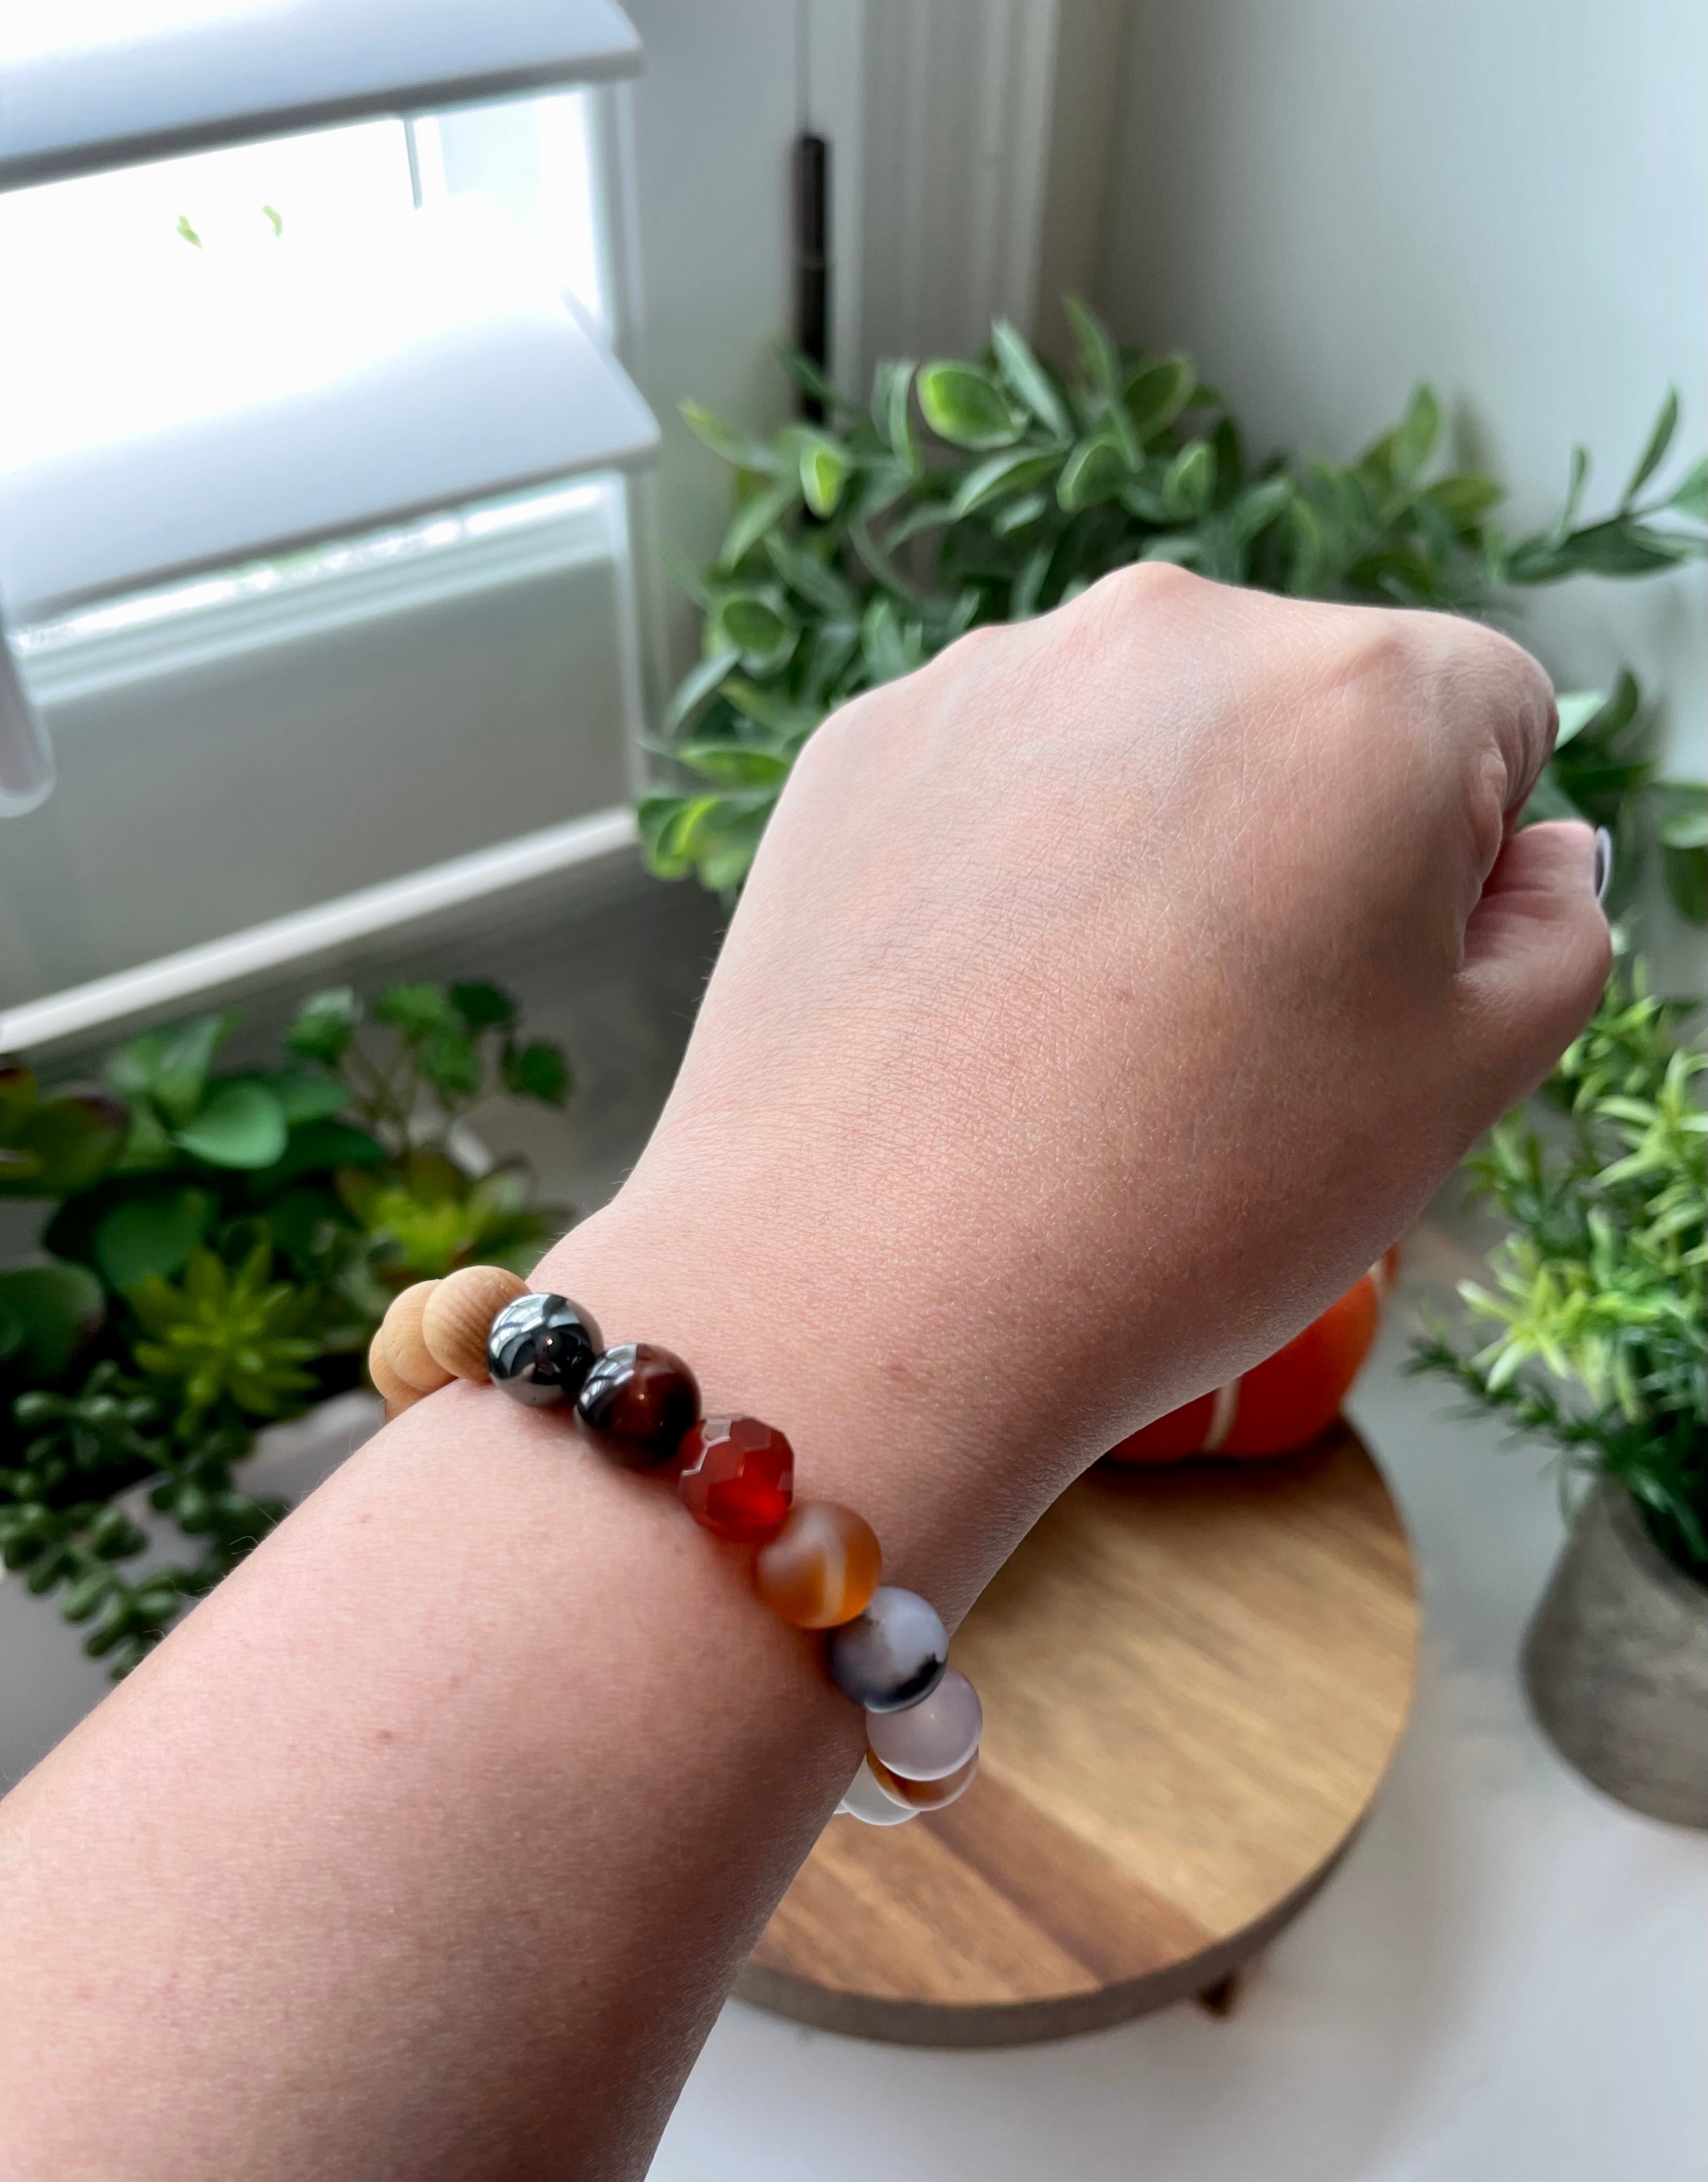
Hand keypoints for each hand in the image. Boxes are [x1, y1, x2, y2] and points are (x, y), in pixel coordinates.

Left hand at [563, 566, 1607, 1616]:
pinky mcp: (864, 741)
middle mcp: (1172, 629)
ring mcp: (993, 676)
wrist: (868, 1290)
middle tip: (1233, 1028)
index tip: (1371, 986)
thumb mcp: (1458, 1091)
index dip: (1459, 862)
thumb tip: (1543, 856)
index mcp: (1364, 693)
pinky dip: (1013, 859)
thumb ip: (1557, 937)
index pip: (1492, 714)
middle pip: (1309, 708)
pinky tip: (986, 1002)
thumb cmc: (1184, 1204)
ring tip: (1093, 1030)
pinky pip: (997, 773)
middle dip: (1307, 836)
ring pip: (1142, 737)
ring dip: (1154, 840)